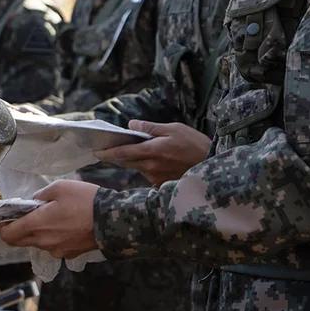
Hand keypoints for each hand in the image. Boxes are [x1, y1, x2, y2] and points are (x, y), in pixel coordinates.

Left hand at [0, 179, 99, 258]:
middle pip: (19, 241)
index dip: (2, 227)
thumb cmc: (84, 200)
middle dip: (17, 230)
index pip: (7, 235)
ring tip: (51, 218)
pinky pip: (53, 246)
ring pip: (37, 243)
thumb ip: (40, 196)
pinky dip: (53, 238)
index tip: (5, 218)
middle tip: (27, 215)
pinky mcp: (69, 254)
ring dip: (37, 233)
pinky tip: (65, 226)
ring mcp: (57, 250)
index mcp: (37, 225)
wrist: (112, 220)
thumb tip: (32, 204)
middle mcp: (43, 242)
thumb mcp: (59, 187)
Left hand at [95, 120, 209, 184]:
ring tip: (128, 151)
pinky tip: (151, 161)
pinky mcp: (162, 184)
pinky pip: (148, 175)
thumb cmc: (195, 144)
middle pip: (126, 161)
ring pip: (137, 168)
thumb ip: (150, 128)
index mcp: (152, 151)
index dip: (107, 152)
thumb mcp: (174, 129)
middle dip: (115, 156)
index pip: (123, 152)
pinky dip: (145, 167)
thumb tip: (131, 125)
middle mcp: (151, 167)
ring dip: (131, 161)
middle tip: (104, 150)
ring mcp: (156, 178)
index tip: (95, 152)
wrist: (214, 165)